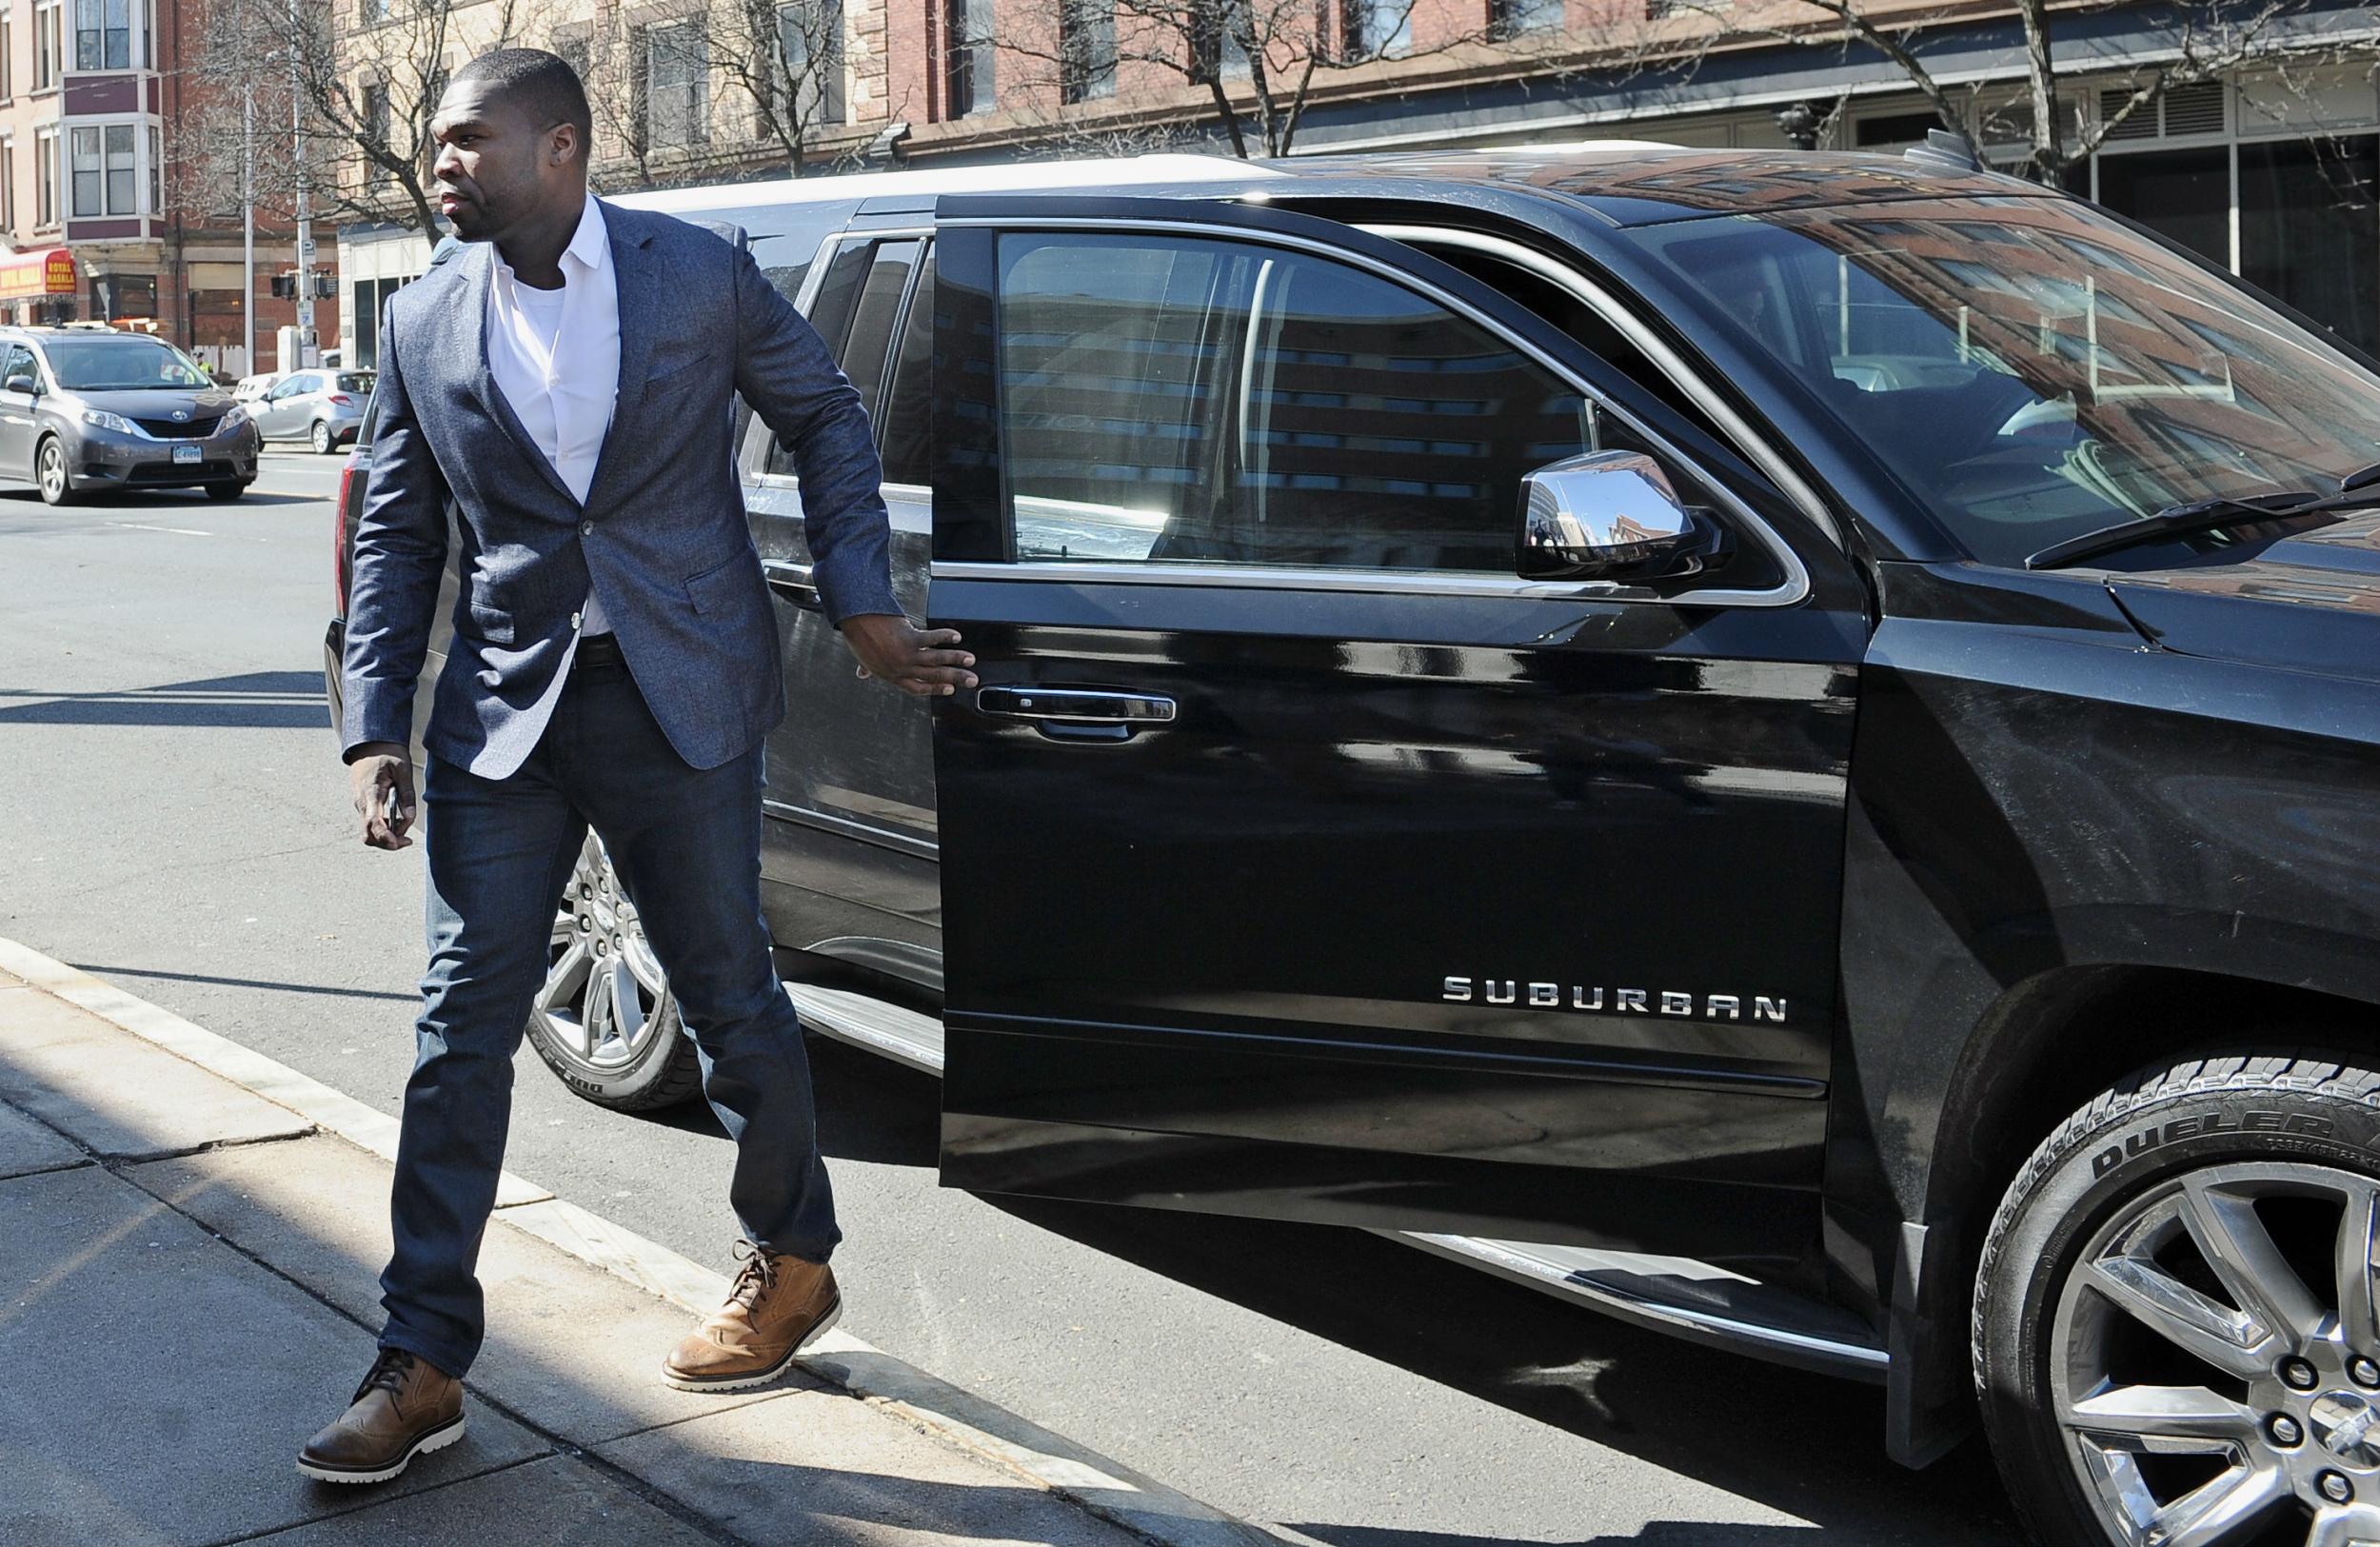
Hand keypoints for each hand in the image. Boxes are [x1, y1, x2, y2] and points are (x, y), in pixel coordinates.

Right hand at [347, 743, 415, 849]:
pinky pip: (371, 823)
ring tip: (405, 828)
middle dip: (387, 843)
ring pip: (369, 831)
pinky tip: (398, 822)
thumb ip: (406, 794)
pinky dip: (384, 829)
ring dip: (387, 836)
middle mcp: (362, 802)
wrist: (371, 744)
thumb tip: (409, 816)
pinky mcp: (364, 804)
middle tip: (407, 841)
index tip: (398, 843)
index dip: (385, 837)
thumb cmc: (387, 753)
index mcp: (370, 793)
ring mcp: (361, 804)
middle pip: (368, 834)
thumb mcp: (402, 769)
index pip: (373, 823)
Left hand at [840, 614, 978, 696]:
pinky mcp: (909, 639)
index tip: (951, 689)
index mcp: (893, 676)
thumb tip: (861, 674)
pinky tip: (956, 637)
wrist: (857, 621)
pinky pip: (932, 639)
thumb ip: (867, 669)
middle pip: (934, 676)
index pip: (919, 687)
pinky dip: (945, 637)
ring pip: (937, 660)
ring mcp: (906, 655)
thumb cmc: (861, 640)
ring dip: (956, 659)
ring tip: (970, 660)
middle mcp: (902, 668)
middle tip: (971, 680)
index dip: (936, 689)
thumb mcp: (864, 660)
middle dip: (956, 678)